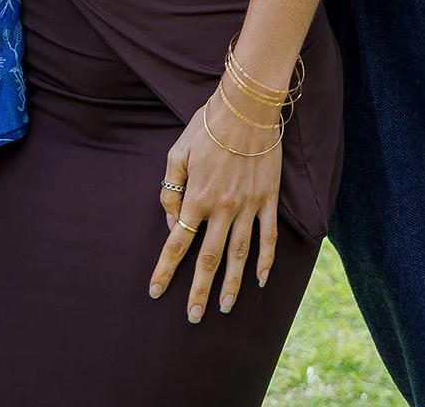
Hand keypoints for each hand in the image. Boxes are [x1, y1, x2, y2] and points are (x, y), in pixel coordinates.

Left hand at [149, 91, 281, 322]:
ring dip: (231, 284)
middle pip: (208, 259)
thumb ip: (170, 189)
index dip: (165, 269)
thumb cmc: (207, 126)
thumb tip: (172, 220)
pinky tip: (261, 280)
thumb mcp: (176, 152)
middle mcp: (222, 208)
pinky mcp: (268, 199)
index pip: (177, 243)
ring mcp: (247, 206)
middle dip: (198, 291)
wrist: (247, 107)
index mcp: (196, 197)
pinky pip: (268, 236)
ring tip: (224, 308)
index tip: (156, 292)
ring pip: (238, 254)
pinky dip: (266, 260)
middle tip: (193, 317)